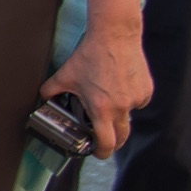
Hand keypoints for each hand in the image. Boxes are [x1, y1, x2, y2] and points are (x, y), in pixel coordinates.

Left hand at [47, 21, 150, 157]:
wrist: (115, 37)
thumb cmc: (90, 55)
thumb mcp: (65, 74)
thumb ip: (51, 90)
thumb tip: (44, 99)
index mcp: (102, 108)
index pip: (106, 142)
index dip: (102, 152)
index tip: (98, 153)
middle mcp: (122, 107)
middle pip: (122, 136)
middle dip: (114, 141)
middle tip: (106, 140)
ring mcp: (137, 99)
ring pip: (129, 115)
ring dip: (119, 113)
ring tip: (108, 95)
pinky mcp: (147, 90)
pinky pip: (138, 102)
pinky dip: (129, 98)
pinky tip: (119, 84)